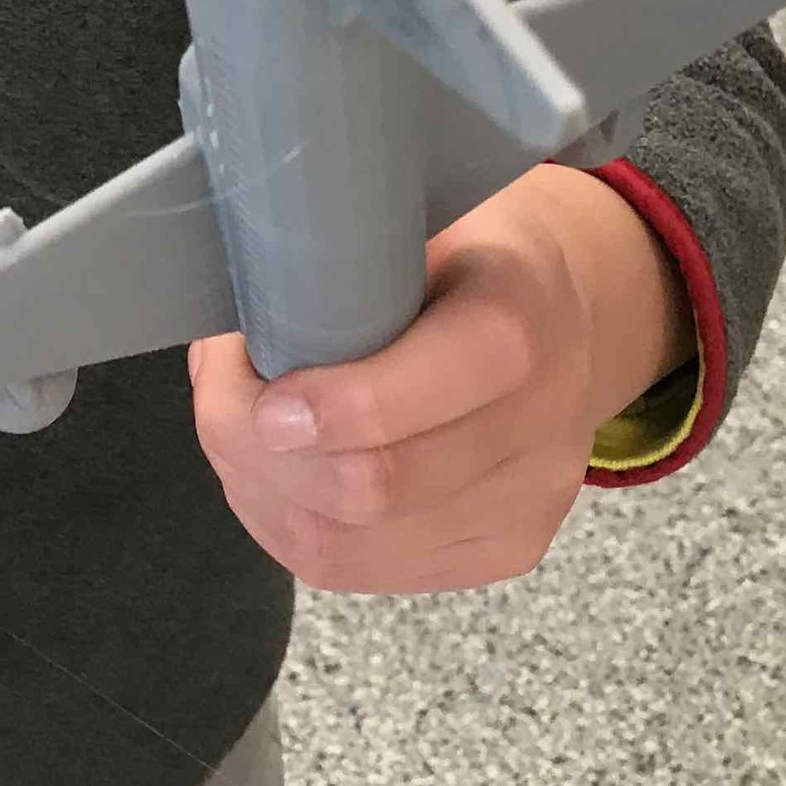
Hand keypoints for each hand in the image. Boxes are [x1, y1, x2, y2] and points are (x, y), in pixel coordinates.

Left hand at [189, 167, 692, 595]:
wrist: (563, 316)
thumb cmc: (460, 252)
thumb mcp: (410, 214)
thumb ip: (331, 264)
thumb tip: (229, 327)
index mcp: (523, 310)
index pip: (441, 379)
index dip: (337, 404)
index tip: (261, 393)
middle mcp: (544, 417)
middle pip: (374, 486)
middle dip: (262, 451)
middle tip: (222, 398)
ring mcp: (530, 499)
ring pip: (345, 545)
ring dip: (262, 492)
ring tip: (241, 434)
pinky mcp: (505, 550)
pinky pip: (356, 571)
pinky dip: (290, 525)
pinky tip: (279, 477)